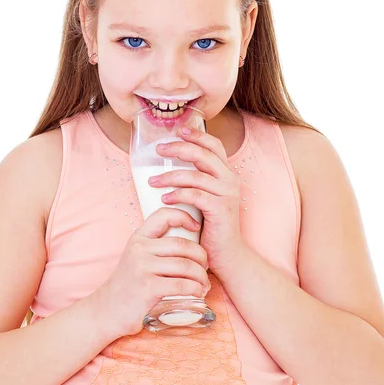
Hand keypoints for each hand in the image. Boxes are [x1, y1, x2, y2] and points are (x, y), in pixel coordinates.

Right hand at [96, 206, 209, 337]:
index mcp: (138, 239)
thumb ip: (155, 248)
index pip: (163, 215)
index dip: (184, 216)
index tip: (196, 227)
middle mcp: (140, 249)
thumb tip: (188, 241)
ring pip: (185, 265)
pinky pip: (181, 285)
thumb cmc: (128, 286)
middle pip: (182, 244)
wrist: (106, 311)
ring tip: (204, 284)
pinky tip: (198, 293)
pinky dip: (195, 289)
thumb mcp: (136, 258)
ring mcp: (143, 267)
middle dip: (201, 256)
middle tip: (206, 267)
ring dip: (201, 276)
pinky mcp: (148, 287)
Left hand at [149, 125, 245, 275]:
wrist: (226, 254)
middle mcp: (230, 180)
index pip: (215, 146)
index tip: (179, 129)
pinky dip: (177, 194)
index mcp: (226, 174)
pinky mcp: (221, 209)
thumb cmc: (209, 226)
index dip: (198, 135)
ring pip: (196, 175)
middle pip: (203, 155)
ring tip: (153, 181)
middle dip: (179, 149)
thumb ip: (193, 183)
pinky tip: (164, 198)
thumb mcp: (202, 198)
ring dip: (171, 175)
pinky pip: (195, 195)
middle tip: (159, 149)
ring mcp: (227, 194)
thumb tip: (164, 168)